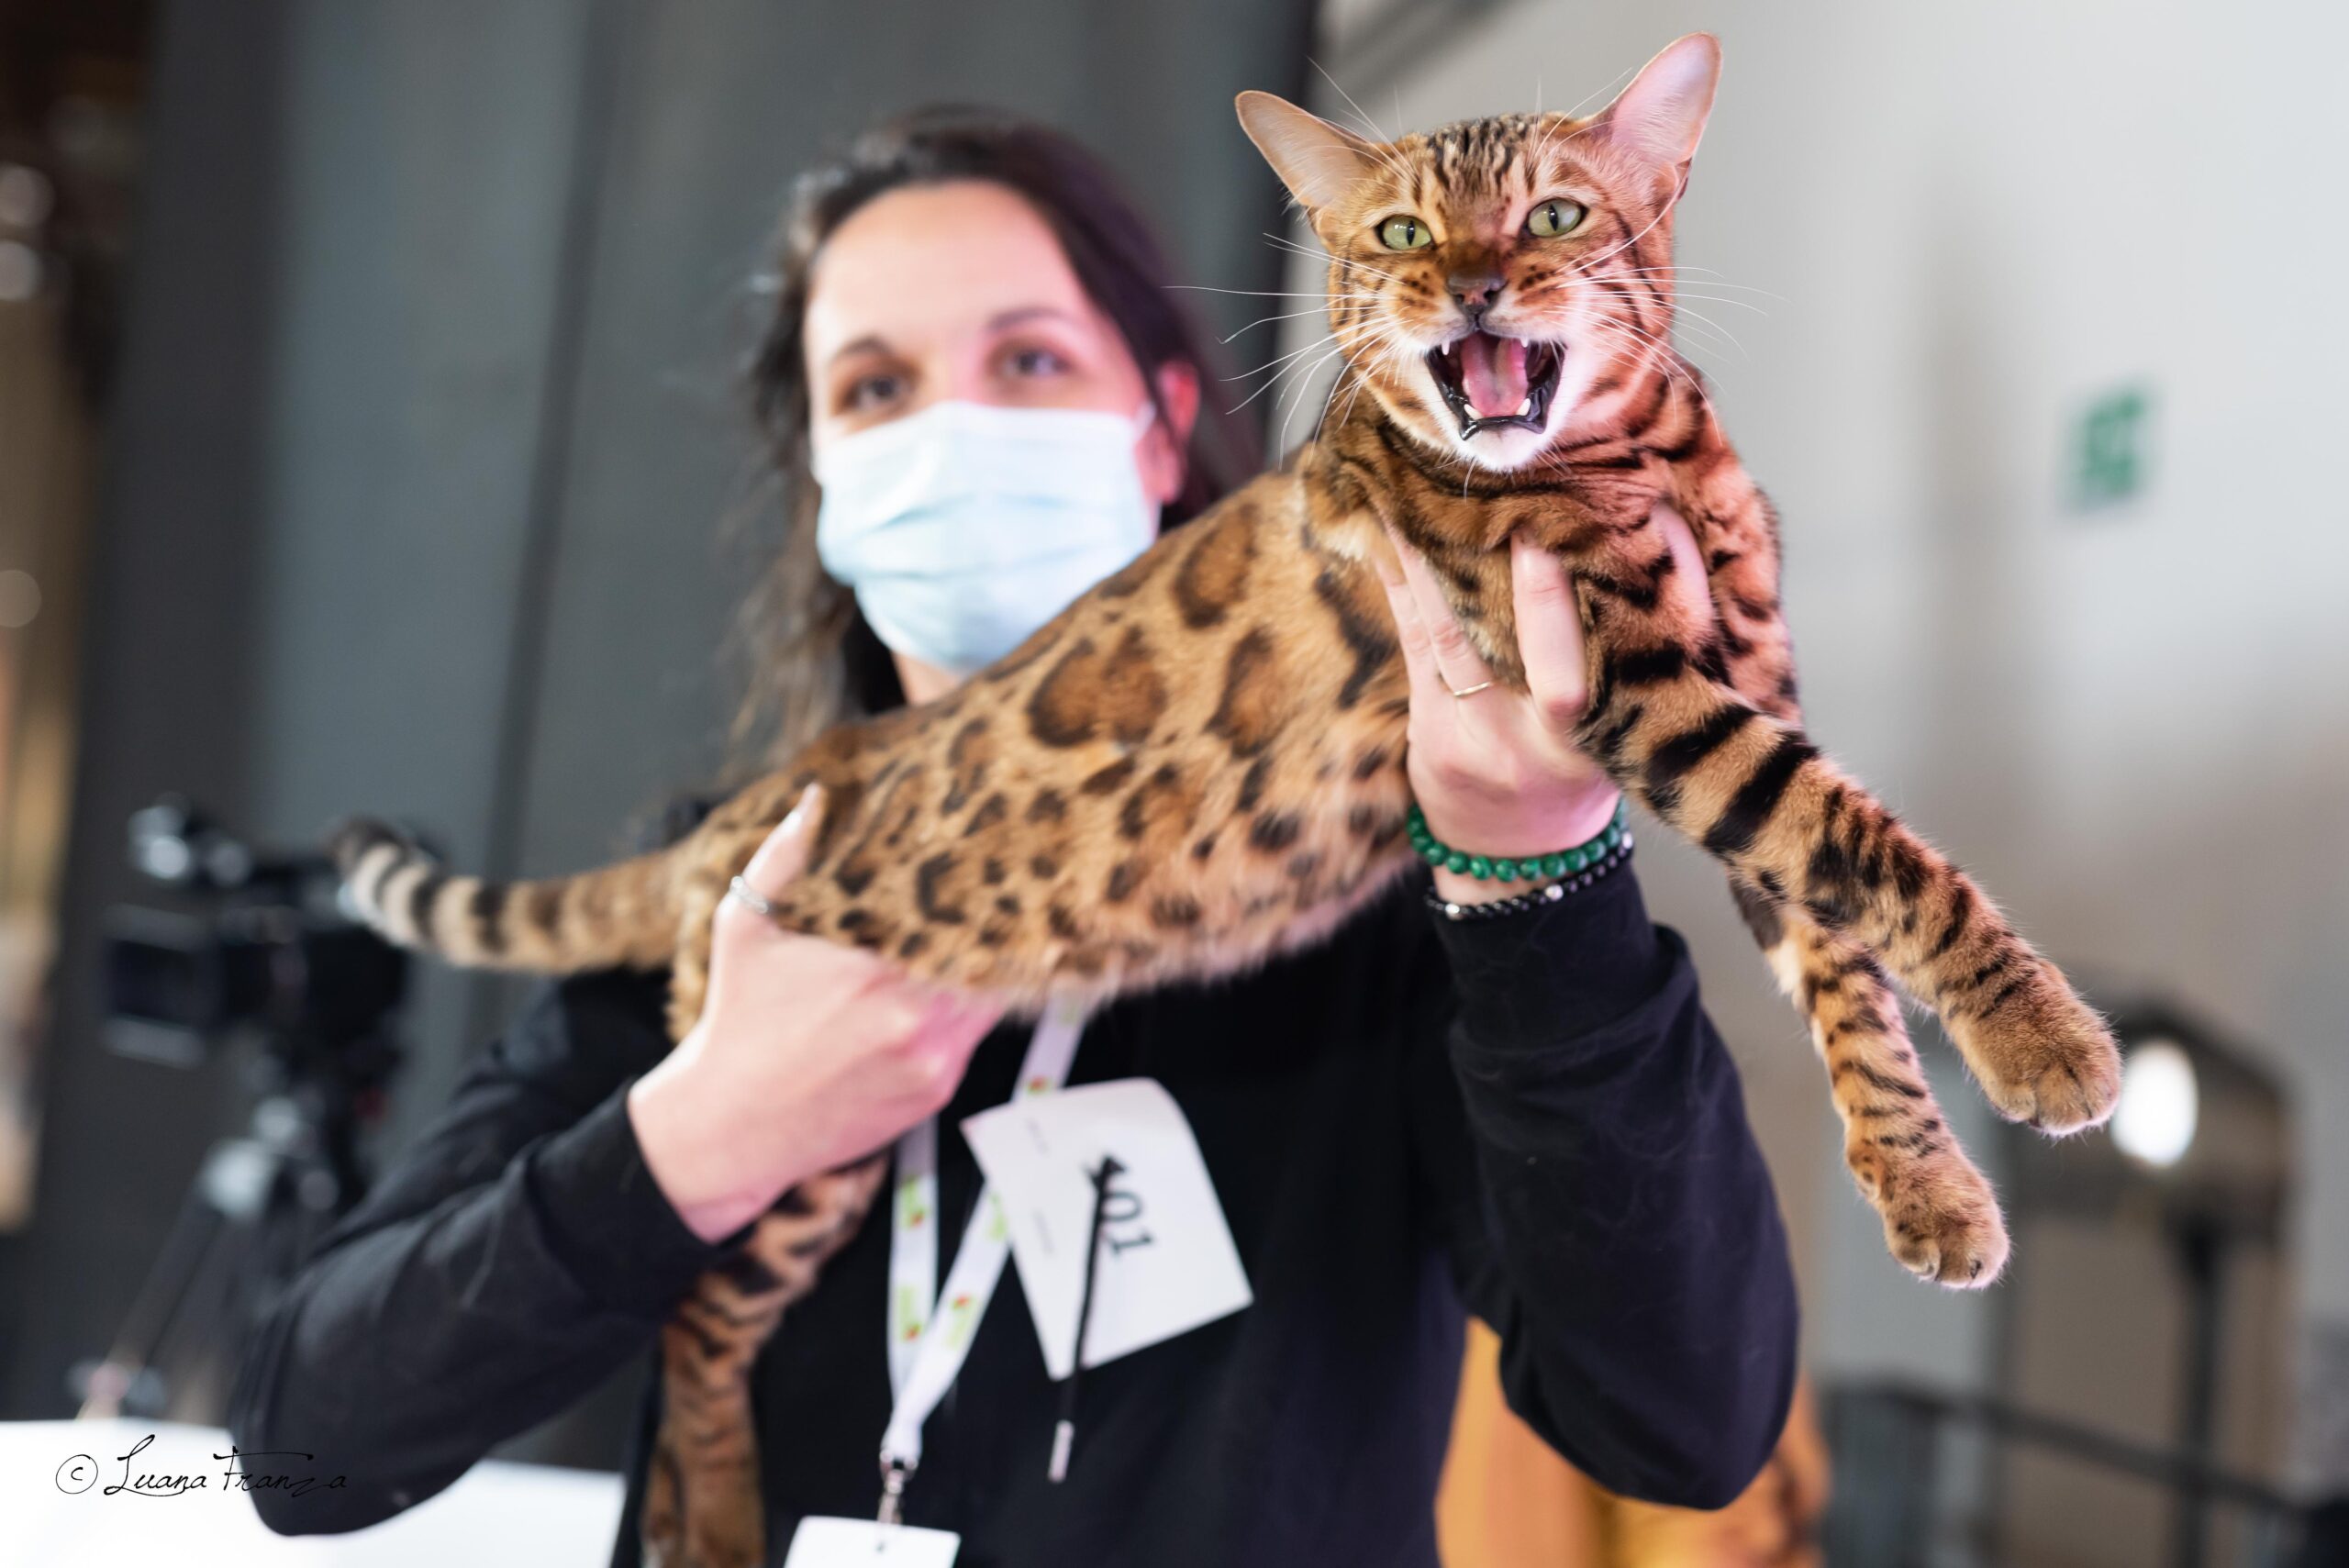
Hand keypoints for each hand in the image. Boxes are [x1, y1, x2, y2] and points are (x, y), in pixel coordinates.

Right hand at [627, 784, 1006, 1240]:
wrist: (729, 1127)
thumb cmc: (737, 1022)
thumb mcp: (745, 927)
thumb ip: (784, 857)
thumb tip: (815, 799)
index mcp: (875, 969)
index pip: (960, 917)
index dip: (979, 893)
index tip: (984, 868)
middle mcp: (913, 1017)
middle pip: (988, 959)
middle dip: (987, 933)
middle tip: (996, 901)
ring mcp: (932, 1059)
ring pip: (989, 1002)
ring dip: (980, 976)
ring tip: (968, 948)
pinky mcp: (935, 1092)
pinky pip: (970, 1040)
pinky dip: (961, 1018)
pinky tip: (935, 1001)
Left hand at [1371, 504, 1707, 904]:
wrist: (1521, 856)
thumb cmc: (1590, 769)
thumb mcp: (1640, 718)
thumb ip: (1658, 637)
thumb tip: (1667, 522)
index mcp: (1606, 737)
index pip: (1585, 656)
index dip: (1564, 594)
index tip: (1561, 521)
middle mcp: (1537, 741)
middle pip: (1509, 638)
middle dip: (1492, 562)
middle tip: (1487, 484)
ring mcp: (1475, 737)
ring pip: (1449, 631)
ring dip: (1431, 555)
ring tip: (1419, 483)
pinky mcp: (1429, 731)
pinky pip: (1416, 642)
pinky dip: (1404, 582)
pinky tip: (1389, 529)